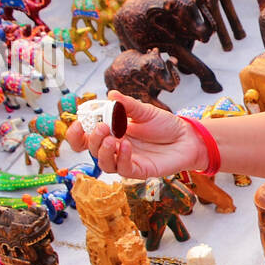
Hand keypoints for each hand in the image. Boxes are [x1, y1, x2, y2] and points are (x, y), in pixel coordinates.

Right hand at [63, 91, 206, 177]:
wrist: (187, 137)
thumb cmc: (165, 125)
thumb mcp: (145, 111)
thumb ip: (128, 105)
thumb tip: (111, 94)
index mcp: (112, 132)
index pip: (86, 137)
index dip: (76, 134)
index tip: (77, 125)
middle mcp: (116, 147)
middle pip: (92, 149)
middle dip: (92, 139)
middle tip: (102, 127)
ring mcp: (126, 160)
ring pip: (104, 163)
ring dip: (103, 151)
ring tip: (111, 138)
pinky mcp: (139, 170)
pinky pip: (123, 169)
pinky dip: (121, 157)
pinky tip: (126, 146)